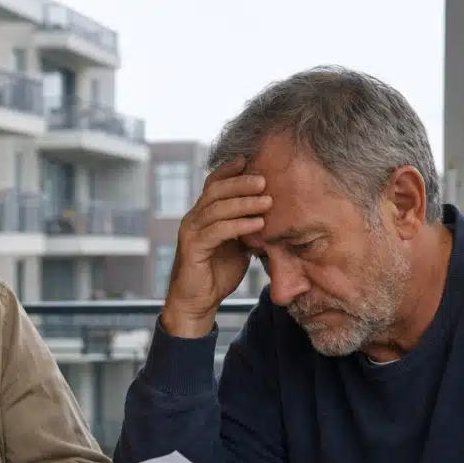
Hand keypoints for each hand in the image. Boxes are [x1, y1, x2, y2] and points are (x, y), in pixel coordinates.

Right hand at [161, 157, 271, 337]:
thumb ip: (248, 228)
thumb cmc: (218, 273)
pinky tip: (258, 224)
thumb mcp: (238, 246)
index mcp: (203, 214)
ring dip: (243, 202)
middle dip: (240, 182)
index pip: (214, 184)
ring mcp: (191, 232)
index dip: (230, 170)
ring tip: (267, 200)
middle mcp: (194, 218)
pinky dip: (239, 225)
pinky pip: (217, 231)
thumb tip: (272, 214)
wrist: (198, 302)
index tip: (251, 160)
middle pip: (216, 190)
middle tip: (264, 179)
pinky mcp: (193, 248)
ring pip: (217, 208)